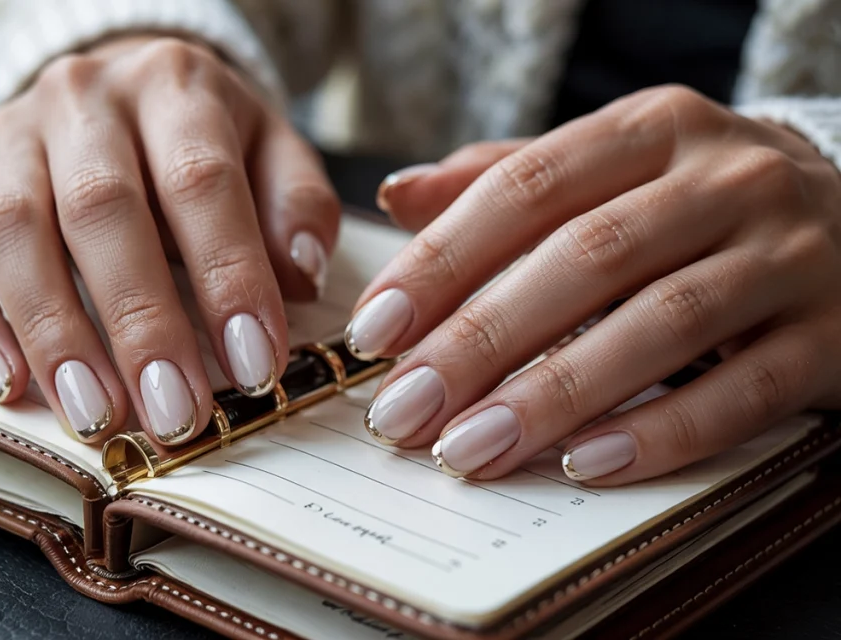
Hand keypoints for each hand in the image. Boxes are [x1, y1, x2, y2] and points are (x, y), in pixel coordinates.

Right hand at [0, 36, 338, 446]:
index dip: (227, 276)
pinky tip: (8, 383)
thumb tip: (300, 276)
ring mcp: (10, 138)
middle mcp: (83, 100)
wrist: (123, 87)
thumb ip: (297, 207)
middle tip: (173, 410)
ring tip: (95, 414)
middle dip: (139, 322)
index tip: (252, 362)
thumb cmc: (203, 136)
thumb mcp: (272, 151)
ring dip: (53, 335)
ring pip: (13, 232)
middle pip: (100, 208)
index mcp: (173, 85)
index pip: (200, 180)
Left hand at [348, 85, 840, 484]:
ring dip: (553, 394)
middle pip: (584, 259)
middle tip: (404, 410)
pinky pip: (741, 394)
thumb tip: (397, 195)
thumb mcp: (611, 165)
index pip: (526, 189)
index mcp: (651, 130)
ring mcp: (787, 255)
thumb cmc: (697, 204)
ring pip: (659, 326)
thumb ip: (506, 178)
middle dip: (481, 342)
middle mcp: (724, 180)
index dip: (442, 261)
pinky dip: (660, 433)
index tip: (375, 330)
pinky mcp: (831, 337)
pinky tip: (584, 465)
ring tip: (470, 449)